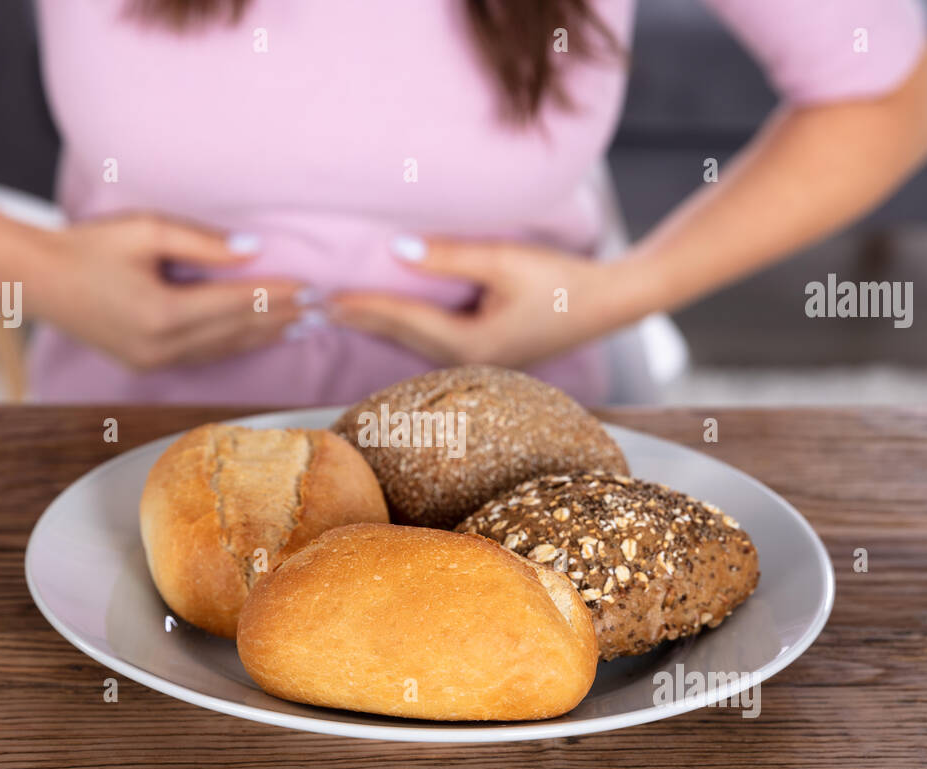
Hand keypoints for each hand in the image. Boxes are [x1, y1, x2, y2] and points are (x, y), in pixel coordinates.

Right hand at [25, 213, 305, 369]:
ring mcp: (154, 361)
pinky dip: (236, 345)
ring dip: (264, 336)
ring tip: (302, 325)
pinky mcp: (147, 364)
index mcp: (162, 313)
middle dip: (281, 318)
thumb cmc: (88, 245)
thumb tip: (254, 251)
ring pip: (224, 350)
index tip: (312, 286)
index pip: (235, 304)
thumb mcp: (146, 230)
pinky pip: (204, 356)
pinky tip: (258, 336)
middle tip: (322, 308)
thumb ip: (203, 242)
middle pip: (236, 331)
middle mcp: (161, 346)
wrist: (35, 279)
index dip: (276, 294)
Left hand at [329, 236, 646, 366]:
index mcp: (470, 346)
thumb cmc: (564, 279)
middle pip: (399, 336)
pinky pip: (430, 339)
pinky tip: (389, 315)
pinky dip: (403, 324)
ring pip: (412, 341)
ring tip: (340, 308)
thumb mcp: (505, 260)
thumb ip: (450, 256)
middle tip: (312, 304)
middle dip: (358, 317)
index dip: (361, 303)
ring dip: (377, 323)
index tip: (323, 293)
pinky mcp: (488, 351)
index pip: (401, 320)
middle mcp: (469, 361)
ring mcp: (479, 361)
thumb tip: (396, 249)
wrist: (613, 301)